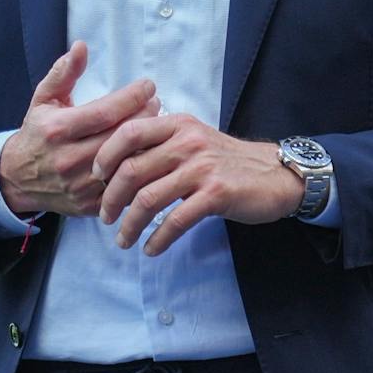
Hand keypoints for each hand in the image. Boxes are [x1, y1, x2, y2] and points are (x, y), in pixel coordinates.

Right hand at [0, 41, 158, 217]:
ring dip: (146, 143)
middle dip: (145, 116)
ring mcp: (80, 184)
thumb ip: (63, 72)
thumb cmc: (37, 132)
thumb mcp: (43, 99)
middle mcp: (68, 158)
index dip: (132, 97)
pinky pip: (123, 188)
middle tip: (157, 103)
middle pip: (119, 137)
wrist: (17, 178)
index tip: (148, 86)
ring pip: (125, 163)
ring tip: (157, 126)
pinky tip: (149, 154)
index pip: (105, 112)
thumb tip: (81, 46)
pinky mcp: (89, 205)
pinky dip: (139, 171)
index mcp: (57, 129)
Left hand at [92, 114, 304, 254]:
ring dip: (130, 224)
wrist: (276, 175)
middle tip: (104, 217)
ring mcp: (202, 168)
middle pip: (131, 170)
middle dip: (110, 199)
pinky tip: (151, 249)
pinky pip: (175, 220)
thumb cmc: (226, 161)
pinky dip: (158, 238)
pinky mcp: (216, 194)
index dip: (105, 155)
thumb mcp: (193, 138)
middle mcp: (187, 141)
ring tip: (122, 240)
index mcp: (177, 124)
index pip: (129, 132)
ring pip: (149, 199)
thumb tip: (116, 164)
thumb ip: (161, 144)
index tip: (96, 178)